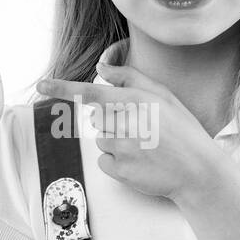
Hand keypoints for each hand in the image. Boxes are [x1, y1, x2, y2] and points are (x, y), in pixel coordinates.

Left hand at [36, 60, 227, 202]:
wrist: (198, 171)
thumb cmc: (183, 131)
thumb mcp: (164, 96)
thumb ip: (131, 78)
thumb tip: (101, 69)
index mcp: (134, 101)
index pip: (91, 92)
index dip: (62, 88)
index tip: (41, 85)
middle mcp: (124, 123)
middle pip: (97, 119)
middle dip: (113, 121)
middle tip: (142, 129)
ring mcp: (121, 148)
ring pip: (101, 140)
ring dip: (116, 142)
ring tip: (144, 147)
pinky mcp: (119, 171)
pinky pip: (104, 162)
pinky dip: (117, 162)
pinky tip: (139, 162)